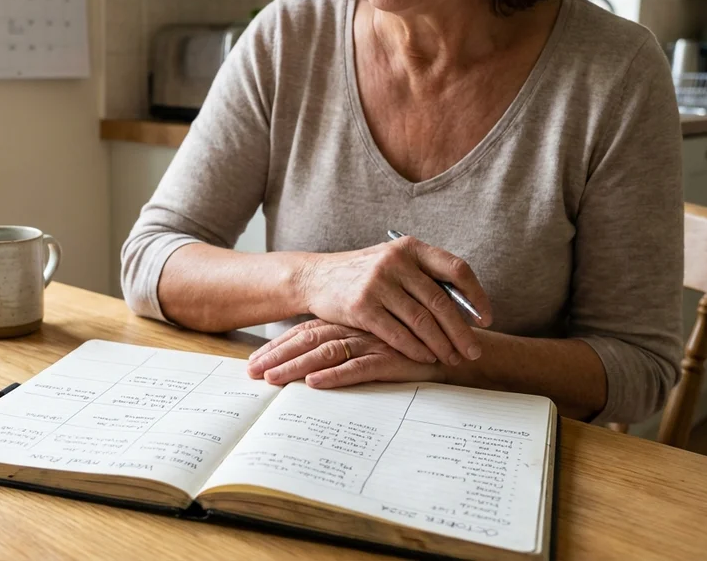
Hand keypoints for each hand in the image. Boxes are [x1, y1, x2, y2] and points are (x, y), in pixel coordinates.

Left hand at [247, 320, 444, 387]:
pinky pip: (358, 367)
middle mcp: (357, 326)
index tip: (253, 364)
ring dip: (296, 368)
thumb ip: (348, 343)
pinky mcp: (391, 357)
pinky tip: (315, 386)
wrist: (456, 346)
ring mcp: (373, 340)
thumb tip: (312, 364)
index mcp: (349, 320)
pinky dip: (336, 376)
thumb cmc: (412, 344)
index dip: (277, 346)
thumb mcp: (375, 340)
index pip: (304, 331)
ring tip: (271, 381)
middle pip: (307, 340)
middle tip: (250, 375)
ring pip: (326, 352)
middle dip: (276, 357)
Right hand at [295, 235, 491, 364]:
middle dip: (462, 331)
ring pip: (421, 321)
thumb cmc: (364, 273)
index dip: (476, 295)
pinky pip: (397, 334)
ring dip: (441, 344)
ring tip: (452, 359)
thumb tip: (467, 309)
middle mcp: (395, 262)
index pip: (456, 269)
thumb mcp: (394, 262)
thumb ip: (425, 277)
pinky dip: (415, 349)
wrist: (317, 277)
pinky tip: (426, 358)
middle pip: (441, 301)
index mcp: (410, 247)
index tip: (486, 318)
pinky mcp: (361, 307)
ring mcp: (377, 283)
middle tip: (474, 351)